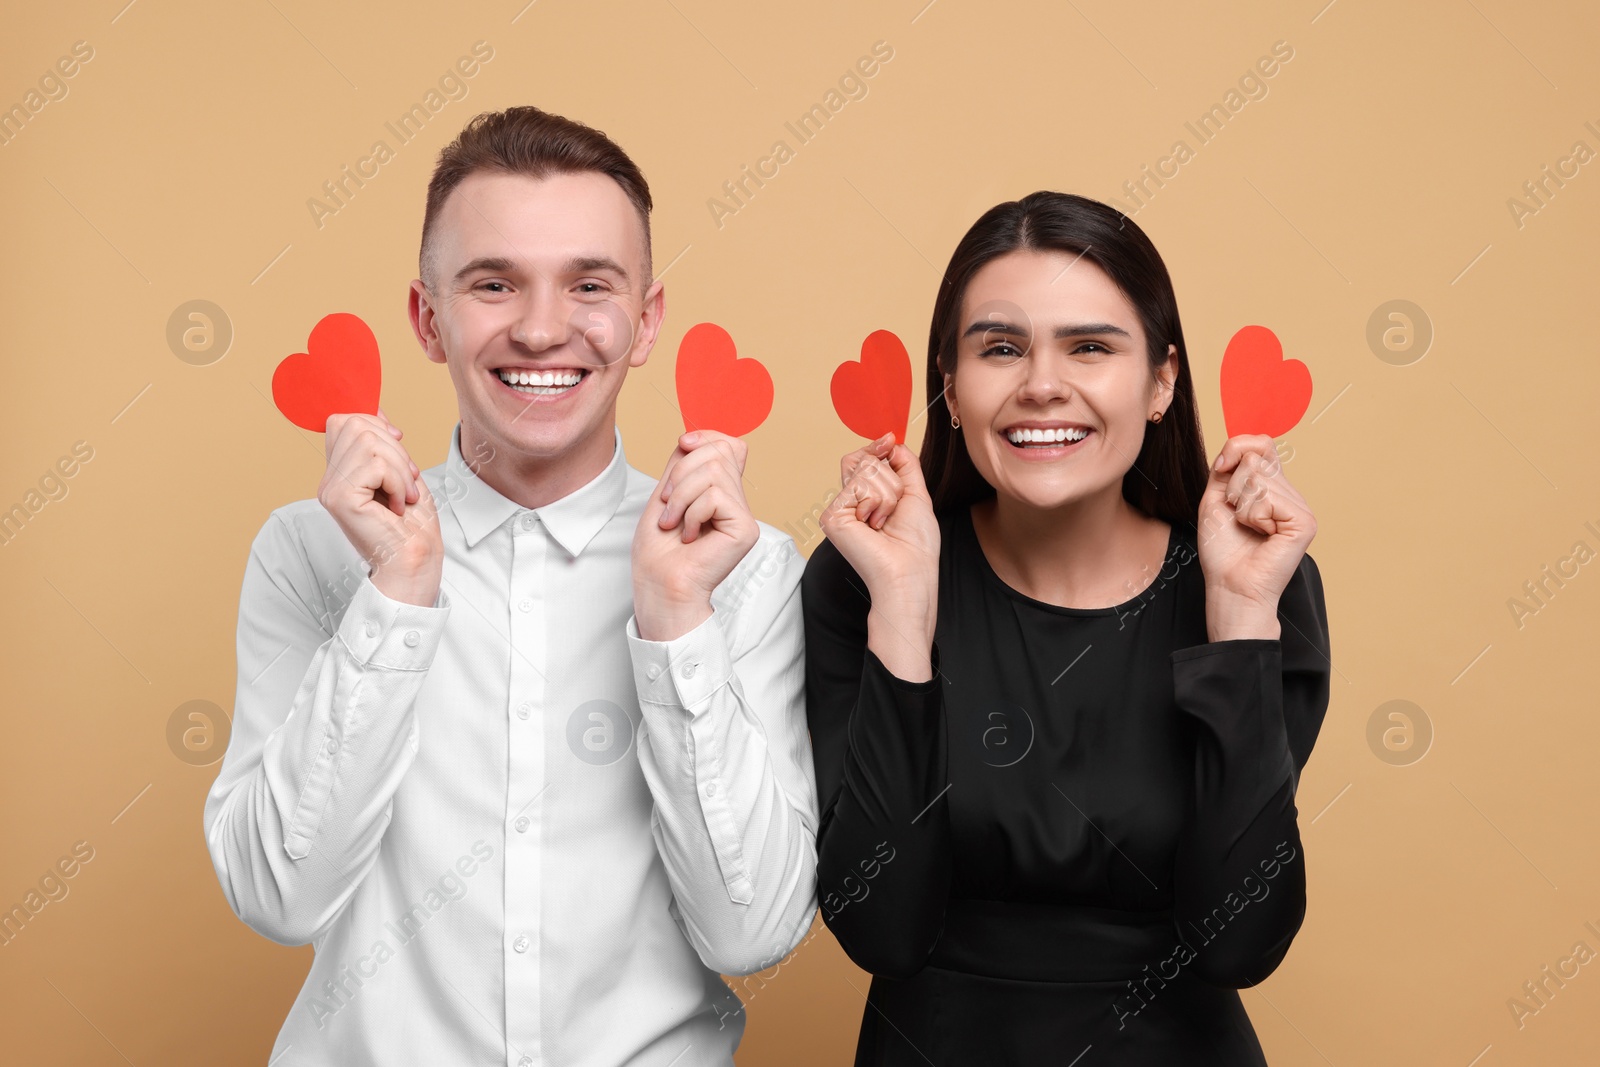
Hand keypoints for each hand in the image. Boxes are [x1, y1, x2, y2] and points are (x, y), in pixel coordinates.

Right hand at [318, 407, 442, 606]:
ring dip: (400, 467)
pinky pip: (376, 464)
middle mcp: (328, 479)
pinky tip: (397, 505)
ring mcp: (330, 489)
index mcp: (339, 472)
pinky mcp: (340, 498)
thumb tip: (372, 407)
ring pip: (369, 441)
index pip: (343, 420)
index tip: (398, 443)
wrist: (416, 562)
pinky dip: (398, 481)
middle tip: (407, 480)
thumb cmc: (413, 524)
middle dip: (395, 447)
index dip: (375, 422)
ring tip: (404, 495)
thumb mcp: (400, 471)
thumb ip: (381, 443)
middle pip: (356, 424)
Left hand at [632, 430, 758, 640]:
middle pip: (719, 452)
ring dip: (682, 495)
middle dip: (682, 471)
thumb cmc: (658, 551)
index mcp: (720, 492)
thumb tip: (692, 438)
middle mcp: (736, 501)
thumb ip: (682, 464)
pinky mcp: (745, 528)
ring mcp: (743, 515)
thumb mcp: (665, 494)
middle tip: (668, 505)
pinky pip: (716, 495)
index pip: (730, 445)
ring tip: (674, 522)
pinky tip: (689, 535)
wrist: (659, 585)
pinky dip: (692, 512)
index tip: (682, 445)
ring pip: (714, 470)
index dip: (707, 436)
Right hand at [819, 434, 939, 679]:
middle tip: (894, 509)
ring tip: (885, 521)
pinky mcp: (833, 516)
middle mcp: (849, 503)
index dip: (876, 448)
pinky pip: (859, 485)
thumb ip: (905, 464)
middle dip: (890, 479)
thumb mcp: (916, 494)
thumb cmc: (916, 544)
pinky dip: (877, 502)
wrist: (909, 571)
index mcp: (867, 499)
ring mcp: (839, 509)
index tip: (889, 440)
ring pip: (863, 470)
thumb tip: (892, 441)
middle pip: (863, 460)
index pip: (863, 459)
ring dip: (887, 493)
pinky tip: (874, 525)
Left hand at [1196, 435, 1315, 640]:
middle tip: (1238, 517)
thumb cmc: (1222, 548)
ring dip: (1241, 505)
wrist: (1229, 584)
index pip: (1261, 443)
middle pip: (1255, 458)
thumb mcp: (1217, 497)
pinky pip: (1268, 498)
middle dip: (1233, 487)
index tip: (1220, 469)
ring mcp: (1300, 506)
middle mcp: (1290, 494)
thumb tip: (1241, 443)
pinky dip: (1253, 516)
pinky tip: (1263, 535)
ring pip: (1259, 476)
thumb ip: (1228, 466)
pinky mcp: (1304, 521)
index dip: (1236, 448)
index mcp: (1272, 487)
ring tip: (1250, 528)